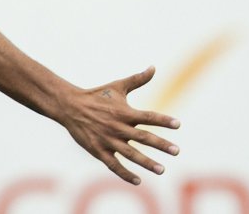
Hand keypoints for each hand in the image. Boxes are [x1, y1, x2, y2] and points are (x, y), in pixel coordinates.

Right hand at [60, 66, 179, 185]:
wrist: (70, 106)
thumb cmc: (97, 95)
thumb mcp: (118, 86)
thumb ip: (138, 79)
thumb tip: (154, 67)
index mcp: (124, 112)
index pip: (148, 117)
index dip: (164, 120)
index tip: (178, 125)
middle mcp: (118, 127)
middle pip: (143, 137)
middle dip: (161, 145)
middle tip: (177, 151)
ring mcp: (108, 141)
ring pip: (131, 154)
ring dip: (147, 162)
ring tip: (162, 169)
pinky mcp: (99, 151)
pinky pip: (114, 165)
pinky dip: (125, 174)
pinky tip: (138, 180)